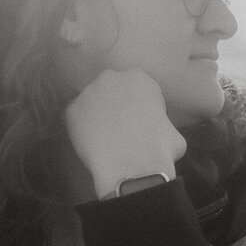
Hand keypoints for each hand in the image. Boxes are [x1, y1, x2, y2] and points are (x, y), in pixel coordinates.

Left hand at [64, 69, 187, 198]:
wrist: (133, 166)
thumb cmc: (160, 149)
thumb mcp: (173, 132)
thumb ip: (161, 124)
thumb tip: (158, 132)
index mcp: (139, 78)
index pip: (138, 90)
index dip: (141, 108)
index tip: (141, 124)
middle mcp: (111, 78)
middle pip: (112, 91)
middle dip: (116, 106)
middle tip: (122, 130)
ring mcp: (88, 92)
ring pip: (93, 105)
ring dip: (99, 118)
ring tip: (107, 141)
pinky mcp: (72, 110)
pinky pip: (78, 121)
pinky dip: (84, 132)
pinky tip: (94, 147)